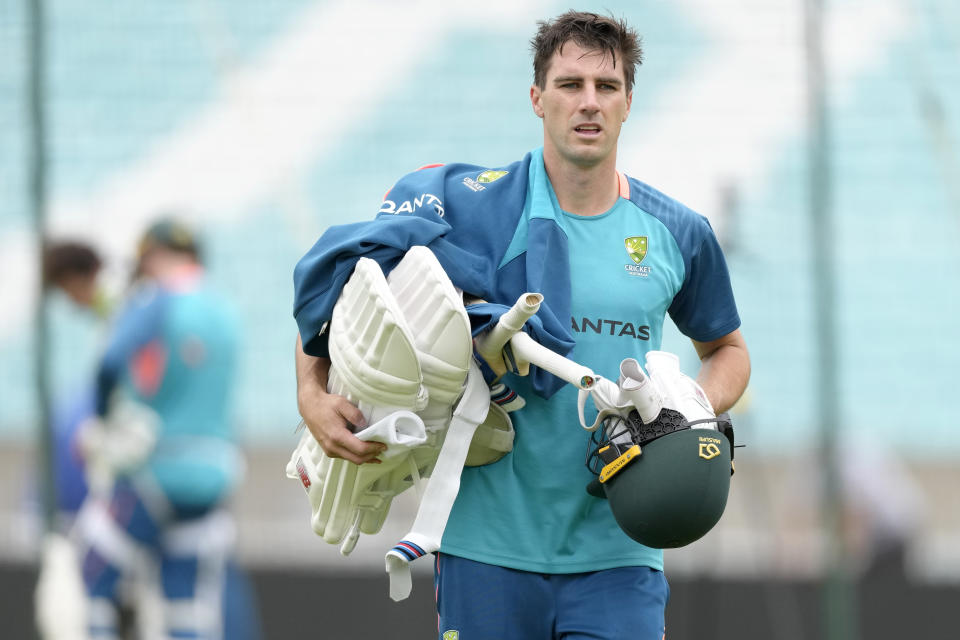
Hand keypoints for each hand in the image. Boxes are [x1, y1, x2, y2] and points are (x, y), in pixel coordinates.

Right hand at [296, 336, 384, 464]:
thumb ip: (355, 414)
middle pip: (357, 459)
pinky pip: (346, 457)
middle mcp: (332, 447)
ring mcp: (329, 450)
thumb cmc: (326, 404)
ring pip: (352, 460)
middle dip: (372, 456)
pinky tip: (364, 453)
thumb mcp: (342, 403)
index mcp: (337, 436)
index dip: (374, 448)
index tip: (384, 445)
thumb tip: (365, 424)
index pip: (360, 449)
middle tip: (383, 450)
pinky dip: (357, 456)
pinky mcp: (328, 450)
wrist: (310, 406)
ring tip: (377, 453)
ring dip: (365, 458)